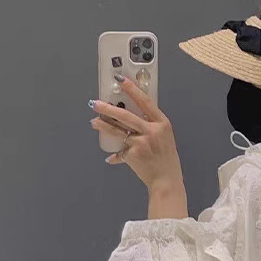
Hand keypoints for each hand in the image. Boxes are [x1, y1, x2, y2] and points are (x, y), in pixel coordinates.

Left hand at [90, 78, 183, 193]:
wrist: (166, 180)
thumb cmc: (166, 159)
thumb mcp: (164, 137)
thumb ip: (151, 125)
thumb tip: (131, 117)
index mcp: (162, 123)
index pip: (145, 101)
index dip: (132, 89)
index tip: (120, 80)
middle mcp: (152, 131)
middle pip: (126, 115)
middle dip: (108, 108)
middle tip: (95, 103)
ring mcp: (141, 143)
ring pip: (118, 131)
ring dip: (104, 125)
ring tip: (94, 122)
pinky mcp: (133, 154)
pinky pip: (120, 151)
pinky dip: (116, 155)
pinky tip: (112, 157)